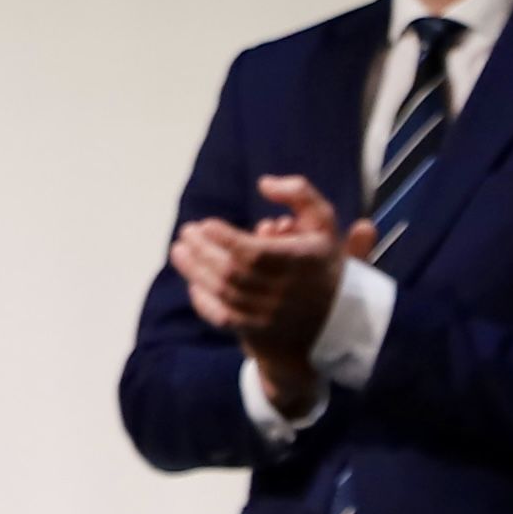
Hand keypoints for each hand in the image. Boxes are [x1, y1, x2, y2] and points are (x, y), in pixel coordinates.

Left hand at [168, 174, 362, 412]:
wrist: (334, 315)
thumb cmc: (319, 259)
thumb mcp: (322, 221)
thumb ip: (299, 193)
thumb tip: (264, 183)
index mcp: (302, 260)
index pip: (256, 253)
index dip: (226, 238)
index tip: (206, 223)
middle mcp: (285, 290)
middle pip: (233, 272)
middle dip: (204, 251)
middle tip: (186, 232)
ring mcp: (270, 313)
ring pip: (225, 294)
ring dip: (196, 271)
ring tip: (179, 251)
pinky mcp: (257, 329)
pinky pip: (223, 318)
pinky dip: (204, 301)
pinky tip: (193, 283)